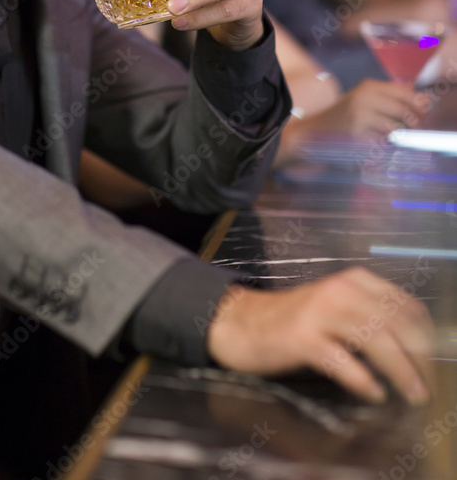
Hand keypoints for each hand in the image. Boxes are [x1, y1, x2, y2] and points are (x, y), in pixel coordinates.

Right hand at [207, 266, 433, 404]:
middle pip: (394, 323)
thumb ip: (371, 315)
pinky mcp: (300, 337)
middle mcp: (339, 290)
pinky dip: (363, 379)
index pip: (406, 306)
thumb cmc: (296, 320)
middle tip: (426, 388)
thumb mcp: (337, 306)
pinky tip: (374, 393)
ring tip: (411, 394)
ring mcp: (319, 312)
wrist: (243, 321)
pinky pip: (341, 359)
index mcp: (354, 281)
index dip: (425, 338)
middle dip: (418, 359)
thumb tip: (415, 347)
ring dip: (400, 371)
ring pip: (374, 339)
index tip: (432, 365)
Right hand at [298, 80, 430, 140]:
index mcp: (368, 86)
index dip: (418, 104)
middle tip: (414, 130)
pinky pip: (382, 142)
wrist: (315, 131)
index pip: (404, 92)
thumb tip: (423, 100)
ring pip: (395, 128)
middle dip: (412, 122)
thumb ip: (389, 97)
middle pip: (403, 110)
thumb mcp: (364, 99)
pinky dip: (384, 145)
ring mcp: (360, 116)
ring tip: (390, 137)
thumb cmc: (344, 116)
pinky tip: (375, 144)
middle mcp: (364, 97)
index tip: (425, 114)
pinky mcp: (357, 134)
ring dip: (398, 136)